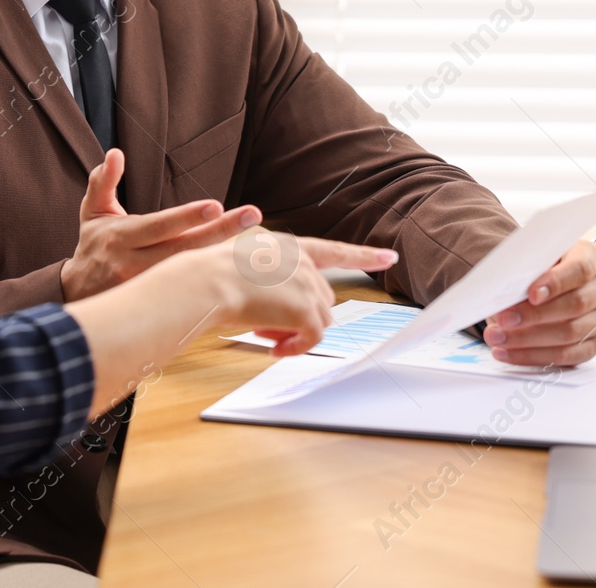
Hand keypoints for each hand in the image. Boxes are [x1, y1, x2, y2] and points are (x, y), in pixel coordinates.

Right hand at [61, 148, 261, 300]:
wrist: (79, 294)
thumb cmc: (93, 245)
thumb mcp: (93, 211)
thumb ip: (103, 181)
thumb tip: (115, 153)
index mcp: (122, 238)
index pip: (159, 226)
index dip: (186, 217)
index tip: (216, 206)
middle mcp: (137, 263)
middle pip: (184, 249)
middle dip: (220, 232)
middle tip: (253, 215)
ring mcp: (149, 287)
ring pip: (192, 272)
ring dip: (224, 256)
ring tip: (259, 243)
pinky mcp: (159, 304)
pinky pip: (192, 291)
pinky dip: (218, 280)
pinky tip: (245, 270)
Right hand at [205, 233, 398, 356]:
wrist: (206, 282)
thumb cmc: (211, 274)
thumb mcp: (243, 263)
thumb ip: (268, 274)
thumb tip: (279, 303)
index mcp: (289, 246)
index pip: (333, 251)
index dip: (364, 255)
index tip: (389, 257)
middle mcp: (303, 263)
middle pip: (322, 297)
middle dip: (300, 315)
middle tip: (266, 327)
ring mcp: (307, 285)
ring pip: (319, 320)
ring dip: (294, 333)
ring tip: (263, 334)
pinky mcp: (306, 310)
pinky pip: (313, 338)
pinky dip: (295, 348)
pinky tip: (273, 349)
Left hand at [482, 240, 595, 365]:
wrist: (550, 279)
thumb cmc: (542, 265)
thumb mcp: (537, 256)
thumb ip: (528, 267)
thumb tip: (505, 288)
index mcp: (593, 258)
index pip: (580, 270)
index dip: (555, 283)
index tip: (530, 294)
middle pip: (576, 305)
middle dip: (534, 315)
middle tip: (503, 319)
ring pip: (571, 334)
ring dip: (528, 340)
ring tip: (497, 337)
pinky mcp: (594, 342)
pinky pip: (568, 356)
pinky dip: (534, 356)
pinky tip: (509, 352)